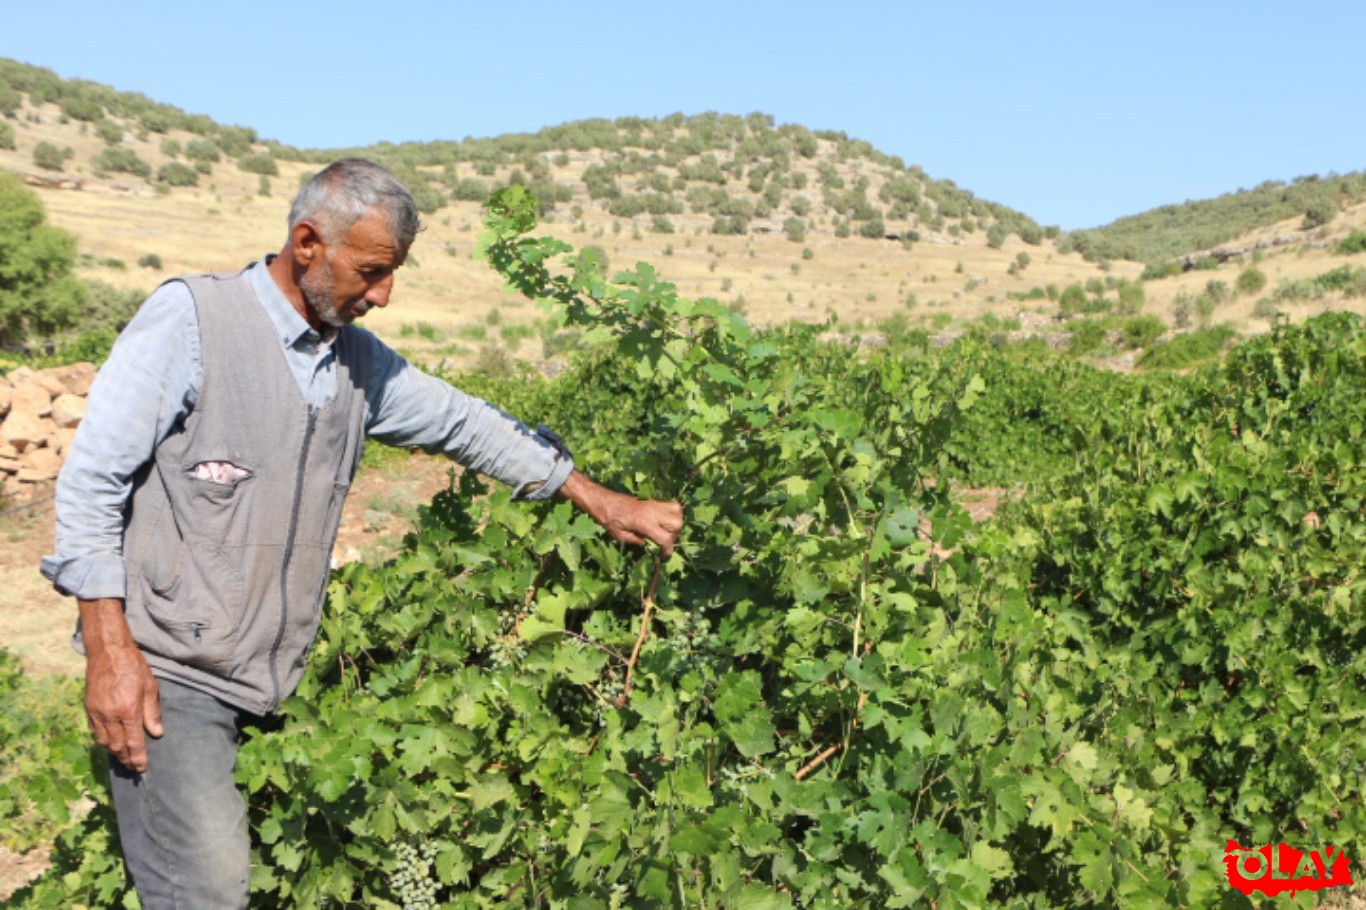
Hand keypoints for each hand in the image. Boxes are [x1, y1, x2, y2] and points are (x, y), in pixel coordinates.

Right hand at [79, 599, 162, 771]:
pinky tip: (111, 744)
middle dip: (126, 759)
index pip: (134, 742)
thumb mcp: (150, 687)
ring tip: (125, 758)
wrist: (108, 652)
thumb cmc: (134, 666)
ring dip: (115, 753)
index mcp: (128, 710)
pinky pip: (95, 732)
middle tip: (134, 767)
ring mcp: (97, 713)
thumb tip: (157, 733)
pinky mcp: (89, 708)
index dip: (138, 757)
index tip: (142, 768)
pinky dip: (103, 741)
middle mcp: (110, 715)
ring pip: (105, 742)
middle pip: (117, 746)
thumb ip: (152, 713)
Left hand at [559, 471, 683, 555]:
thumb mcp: (619, 536)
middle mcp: (652, 511)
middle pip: (676, 524)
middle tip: (663, 541)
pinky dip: (673, 514)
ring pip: (678, 512)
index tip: (663, 556)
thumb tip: (649, 545)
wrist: (605, 501)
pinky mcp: (653, 501)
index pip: (665, 538)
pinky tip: (663, 522)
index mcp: (643, 522)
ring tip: (665, 531)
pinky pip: (672, 505)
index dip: (668, 550)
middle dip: (674, 536)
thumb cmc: (609, 520)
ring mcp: (654, 504)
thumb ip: (636, 541)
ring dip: (675, 524)